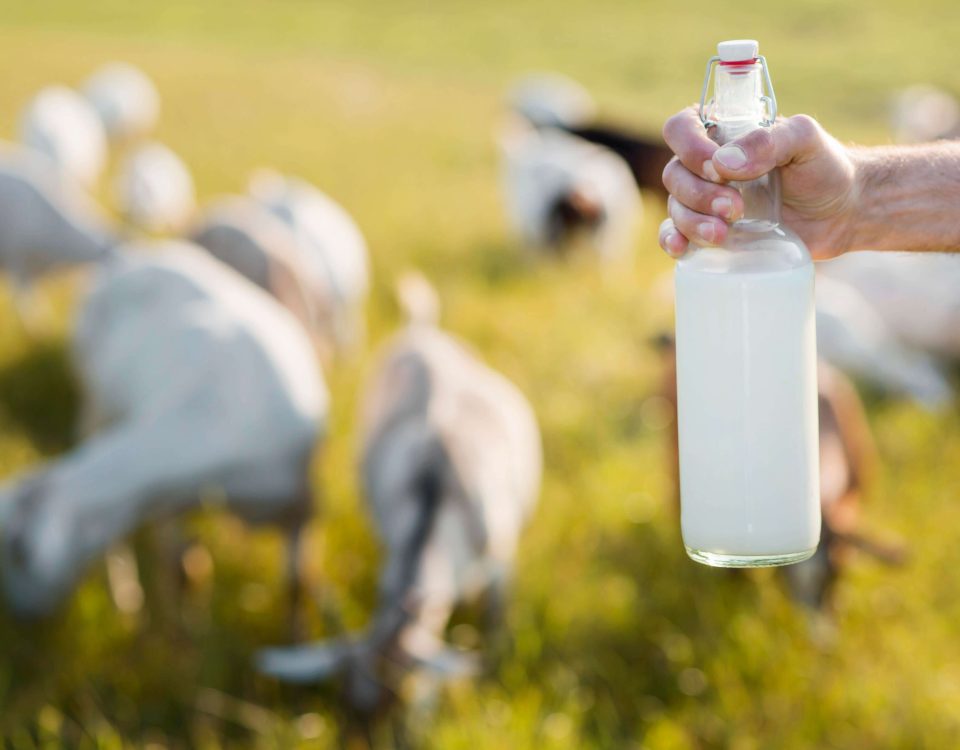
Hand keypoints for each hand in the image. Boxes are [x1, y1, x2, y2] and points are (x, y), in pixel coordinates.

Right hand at [658, 106, 857, 258]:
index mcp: (723, 134)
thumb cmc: (824, 168)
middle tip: (736, 208)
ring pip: (675, 207)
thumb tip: (724, 163)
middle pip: (674, 174)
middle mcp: (707, 166)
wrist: (841, 214)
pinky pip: (675, 235)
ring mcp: (705, 201)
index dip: (689, 147)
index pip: (682, 128)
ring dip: (692, 222)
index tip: (716, 167)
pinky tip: (681, 249)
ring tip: (724, 234)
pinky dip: (672, 241)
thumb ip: (770, 140)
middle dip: (699, 194)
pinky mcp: (709, 232)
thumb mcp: (806, 142)